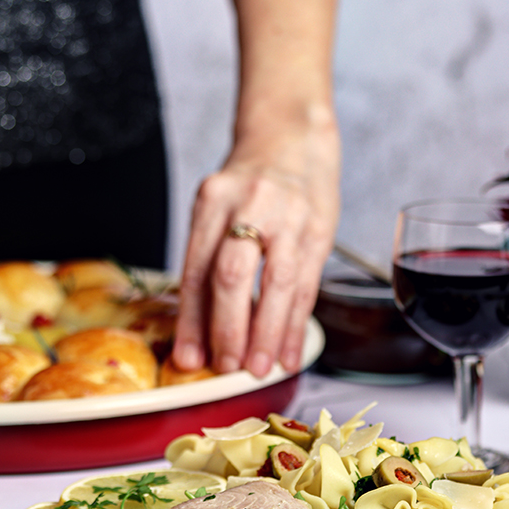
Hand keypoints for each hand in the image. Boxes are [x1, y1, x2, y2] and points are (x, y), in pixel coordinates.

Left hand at [172, 114, 339, 377]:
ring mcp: (289, 215)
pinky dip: (294, 323)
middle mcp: (249, 204)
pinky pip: (306, 284)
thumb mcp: (218, 209)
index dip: (192, 319)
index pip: (196, 268)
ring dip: (265, 333)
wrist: (292, 139)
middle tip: (225, 367)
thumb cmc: (248, 185)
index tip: (188, 358)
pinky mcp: (320, 228)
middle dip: (227, 329)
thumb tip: (201, 331)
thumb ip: (210, 260)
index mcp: (212, 200)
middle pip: (231, 276)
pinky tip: (287, 351)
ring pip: (275, 284)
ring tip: (258, 369)